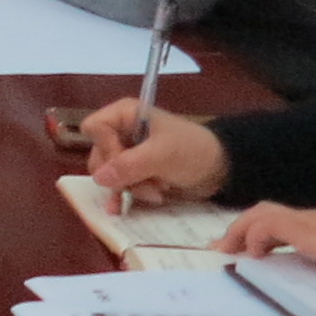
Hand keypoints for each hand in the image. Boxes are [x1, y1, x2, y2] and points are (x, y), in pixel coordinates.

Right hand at [71, 98, 228, 208]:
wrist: (220, 170)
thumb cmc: (193, 151)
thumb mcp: (163, 155)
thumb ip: (130, 165)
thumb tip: (98, 178)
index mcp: (125, 114)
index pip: (95, 129)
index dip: (106, 149)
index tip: (127, 165)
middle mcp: (121, 131)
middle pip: (99, 154)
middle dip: (121, 174)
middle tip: (146, 185)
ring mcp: (127, 152)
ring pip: (108, 174)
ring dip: (130, 187)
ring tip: (156, 192)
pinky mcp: (135, 171)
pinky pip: (118, 185)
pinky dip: (129, 194)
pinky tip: (142, 201)